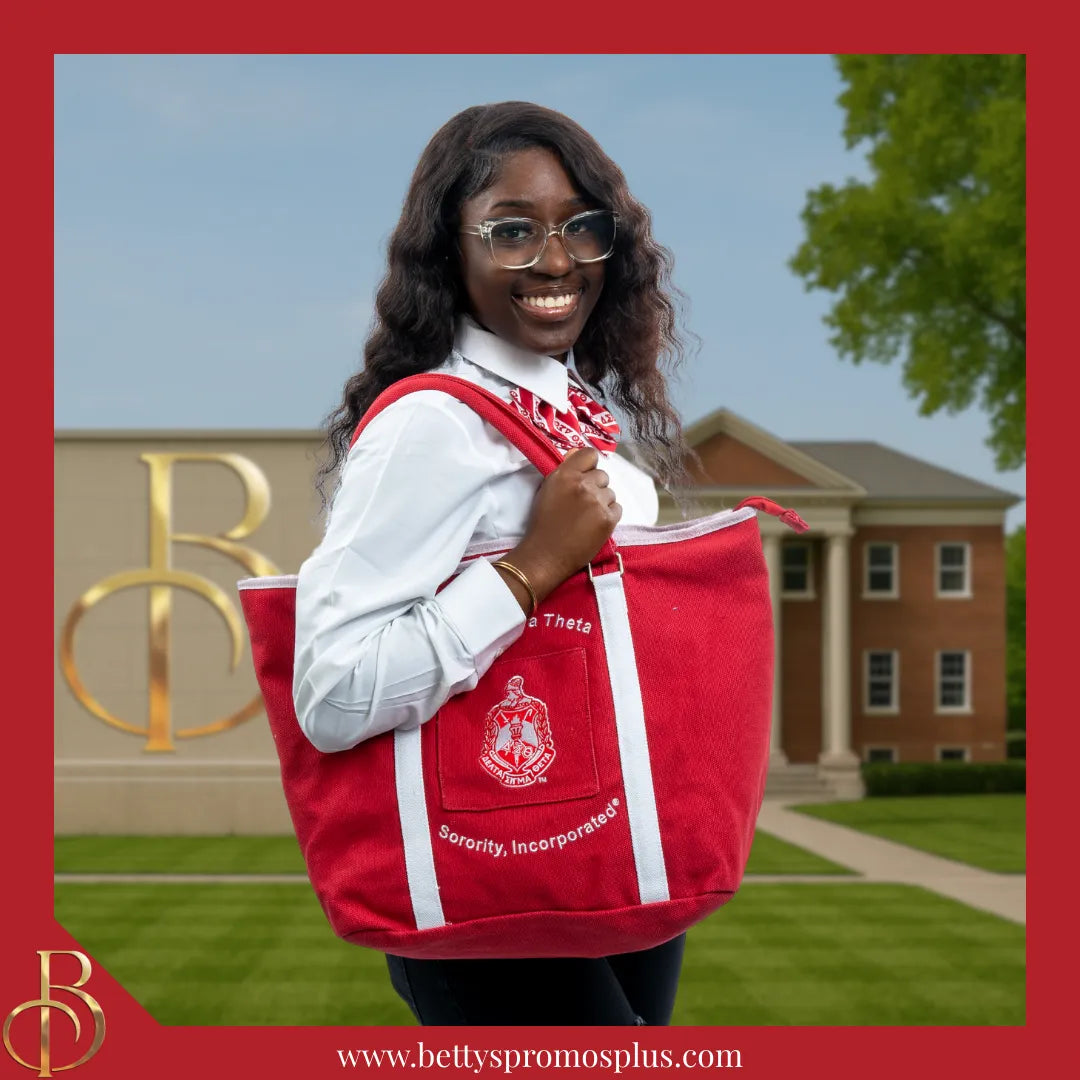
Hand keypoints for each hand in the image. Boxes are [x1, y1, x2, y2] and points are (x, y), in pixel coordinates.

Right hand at [496, 448, 620, 609]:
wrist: (546, 555)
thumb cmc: (543, 523)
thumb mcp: (547, 490)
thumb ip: (564, 470)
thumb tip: (576, 452)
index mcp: (565, 475)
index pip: (590, 454)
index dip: (588, 465)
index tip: (584, 476)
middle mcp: (583, 485)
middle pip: (603, 475)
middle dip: (595, 486)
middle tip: (582, 503)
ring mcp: (597, 502)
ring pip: (610, 493)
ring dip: (602, 502)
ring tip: (587, 517)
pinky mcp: (608, 519)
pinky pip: (617, 508)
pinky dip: (608, 515)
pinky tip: (594, 524)